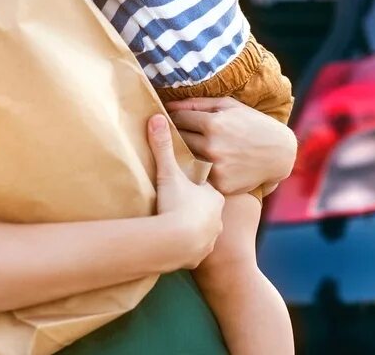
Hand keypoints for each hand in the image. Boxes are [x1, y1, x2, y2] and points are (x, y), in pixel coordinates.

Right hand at [147, 114, 223, 269]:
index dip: (194, 185)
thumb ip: (163, 147)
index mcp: (214, 194)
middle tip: (178, 203)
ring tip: (177, 225)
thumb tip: (157, 118)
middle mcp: (218, 216)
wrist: (176, 243)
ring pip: (204, 229)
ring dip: (193, 228)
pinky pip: (196, 249)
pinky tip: (178, 243)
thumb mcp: (168, 173)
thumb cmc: (176, 205)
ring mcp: (211, 237)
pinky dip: (188, 246)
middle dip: (195, 206)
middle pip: (206, 208)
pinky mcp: (200, 256)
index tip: (183, 184)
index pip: (206, 186)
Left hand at [165, 97, 297, 195]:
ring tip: (195, 148)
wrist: (279, 153)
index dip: (175, 118)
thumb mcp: (229, 106)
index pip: (179, 120)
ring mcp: (216, 168)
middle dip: (178, 135)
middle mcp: (212, 147)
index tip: (175, 119)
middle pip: (179, 140)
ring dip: (187, 153)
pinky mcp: (221, 185)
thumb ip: (197, 103)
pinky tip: (208, 164)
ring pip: (186, 159)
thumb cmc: (253, 124)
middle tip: (181, 134)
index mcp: (213, 124)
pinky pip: (200, 176)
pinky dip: (201, 171)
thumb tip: (169, 105)